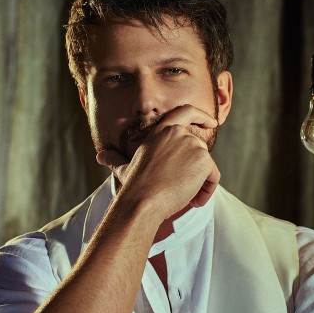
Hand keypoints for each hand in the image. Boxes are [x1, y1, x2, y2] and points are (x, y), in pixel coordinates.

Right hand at [96, 105, 220, 218]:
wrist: (143, 200)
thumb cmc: (133, 186)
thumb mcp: (123, 168)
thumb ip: (115, 159)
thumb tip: (100, 156)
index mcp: (161, 131)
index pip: (185, 112)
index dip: (201, 115)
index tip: (211, 122)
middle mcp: (178, 133)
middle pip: (199, 150)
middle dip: (197, 170)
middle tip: (186, 191)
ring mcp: (192, 145)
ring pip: (206, 166)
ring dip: (200, 184)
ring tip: (185, 198)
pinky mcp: (204, 160)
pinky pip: (214, 177)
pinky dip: (208, 191)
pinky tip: (193, 201)